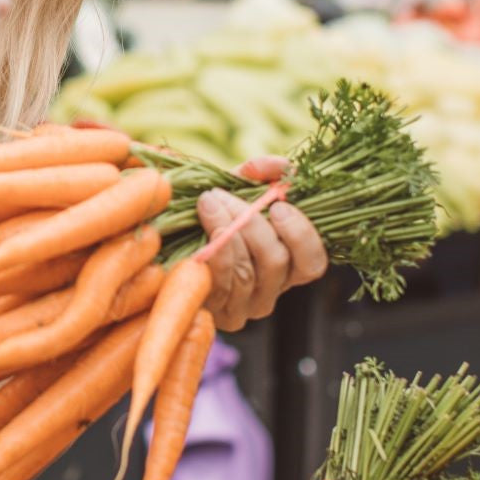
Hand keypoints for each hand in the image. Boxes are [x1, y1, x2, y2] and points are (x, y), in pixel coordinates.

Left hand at [195, 157, 327, 331]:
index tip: (279, 206)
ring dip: (225, 231)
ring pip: (245, 272)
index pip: (312, 262)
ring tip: (207, 202)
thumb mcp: (239, 188)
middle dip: (250, 223)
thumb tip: (282, 166)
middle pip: (276, 261)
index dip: (301, 235)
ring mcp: (244, 307)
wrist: (167, 243)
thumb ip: (264, 173)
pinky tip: (200, 231)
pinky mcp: (217, 313)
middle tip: (223, 196)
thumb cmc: (212, 214)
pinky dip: (211, 253)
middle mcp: (271, 290)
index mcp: (288, 265)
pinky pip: (220, 284)